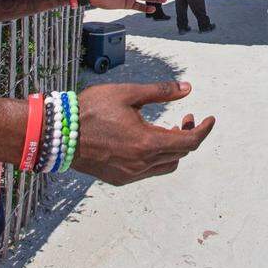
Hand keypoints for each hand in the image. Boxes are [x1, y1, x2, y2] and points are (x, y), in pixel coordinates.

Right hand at [73, 81, 214, 184]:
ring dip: (174, 148)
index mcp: (147, 143)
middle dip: (189, 135)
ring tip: (168, 128)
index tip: (209, 118)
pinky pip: (148, 171)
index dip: (203, 130)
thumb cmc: (91, 109)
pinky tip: (147, 140)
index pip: (189, 142)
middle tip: (186, 117)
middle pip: (180, 154)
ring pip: (166, 166)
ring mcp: (130, 174)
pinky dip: (156, 157)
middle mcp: (142, 164)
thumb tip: (187, 88)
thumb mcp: (128, 93)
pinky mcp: (119, 179)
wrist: (57, 134)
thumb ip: (160, 91)